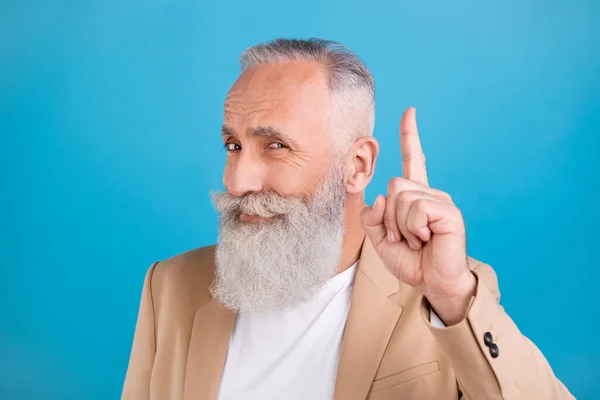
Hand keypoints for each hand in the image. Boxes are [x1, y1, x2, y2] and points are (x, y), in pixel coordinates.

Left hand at [360, 108, 475, 324]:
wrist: (433, 283)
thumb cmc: (411, 261)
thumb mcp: (379, 238)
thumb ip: (371, 217)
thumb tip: (380, 198)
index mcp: (415, 196)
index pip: (412, 160)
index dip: (409, 136)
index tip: (410, 112)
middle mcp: (429, 193)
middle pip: (393, 185)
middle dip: (388, 217)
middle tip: (403, 237)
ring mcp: (440, 201)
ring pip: (401, 198)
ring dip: (399, 226)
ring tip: (415, 240)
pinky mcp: (448, 212)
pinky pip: (415, 209)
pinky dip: (412, 229)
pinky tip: (425, 239)